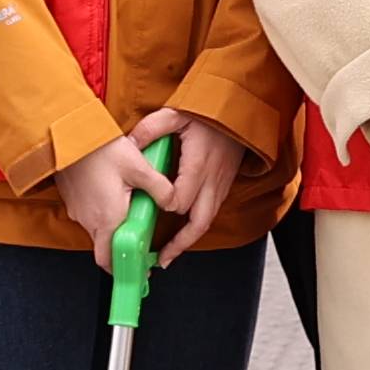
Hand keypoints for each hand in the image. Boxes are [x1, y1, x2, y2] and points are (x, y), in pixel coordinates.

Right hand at [48, 130, 183, 257]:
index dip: (123, 269)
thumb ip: (160, 188)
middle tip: (138, 242)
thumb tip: (172, 203)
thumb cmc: (99, 149)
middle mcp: (90, 220)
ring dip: (114, 226)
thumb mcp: (138, 166)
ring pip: (98, 230)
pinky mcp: (73, 200)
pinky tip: (113, 194)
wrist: (67, 134)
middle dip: (122, 247)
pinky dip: (103, 213)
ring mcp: (79, 211)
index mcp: (108, 218)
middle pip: (106, 247)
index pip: (110, 259)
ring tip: (129, 208)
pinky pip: (90, 215)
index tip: (138, 271)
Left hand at [138, 105, 255, 253]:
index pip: (181, 199)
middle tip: (162, 259)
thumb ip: (152, 128)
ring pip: (206, 222)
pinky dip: (197, 228)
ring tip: (170, 255)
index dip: (165, 207)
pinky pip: (211, 213)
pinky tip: (184, 234)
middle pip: (198, 222)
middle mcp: (211, 180)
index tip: (149, 211)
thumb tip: (130, 143)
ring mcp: (220, 185)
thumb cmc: (208, 111)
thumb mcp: (176, 113)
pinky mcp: (223, 186)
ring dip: (188, 240)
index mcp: (198, 164)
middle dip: (180, 243)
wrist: (239, 110)